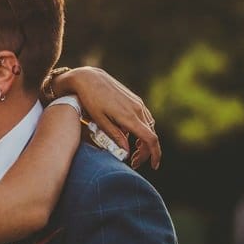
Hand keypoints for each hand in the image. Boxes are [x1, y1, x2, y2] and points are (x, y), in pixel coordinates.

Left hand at [42, 67, 160, 169]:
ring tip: (132, 151)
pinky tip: (129, 135)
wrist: (88, 78)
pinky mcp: (135, 99)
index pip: (150, 139)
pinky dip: (141, 129)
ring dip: (143, 140)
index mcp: (129, 116)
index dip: (154, 154)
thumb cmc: (90, 100)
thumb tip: (126, 152)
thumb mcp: (99, 121)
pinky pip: (144, 117)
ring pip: (148, 126)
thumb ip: (114, 136)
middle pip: (150, 135)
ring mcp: (137, 103)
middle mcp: (137, 109)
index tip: (153, 166)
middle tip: (133, 162)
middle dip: (145, 151)